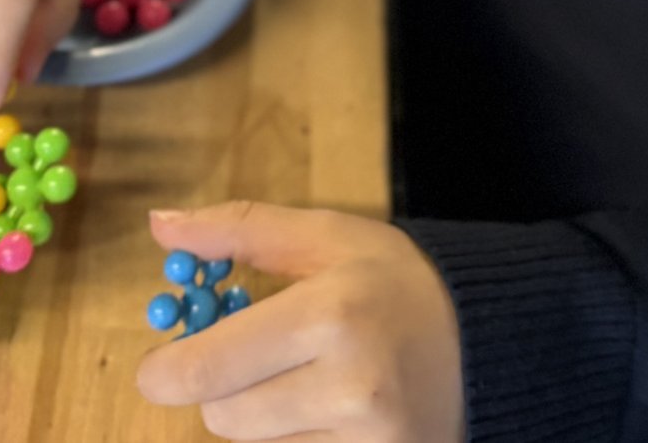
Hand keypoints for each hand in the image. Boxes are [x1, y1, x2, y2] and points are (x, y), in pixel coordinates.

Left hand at [136, 202, 464, 442]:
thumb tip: (160, 225)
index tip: (159, 365)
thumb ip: (240, 230)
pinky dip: (293, 441)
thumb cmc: (396, 282)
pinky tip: (324, 412)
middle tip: (243, 363)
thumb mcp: (328, 237)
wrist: (488, 343)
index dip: (166, 371)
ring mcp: (365, 439)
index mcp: (331, 313)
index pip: (210, 367)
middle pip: (223, 418)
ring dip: (258, 419)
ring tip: (301, 381)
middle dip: (218, 390)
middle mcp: (349, 385)